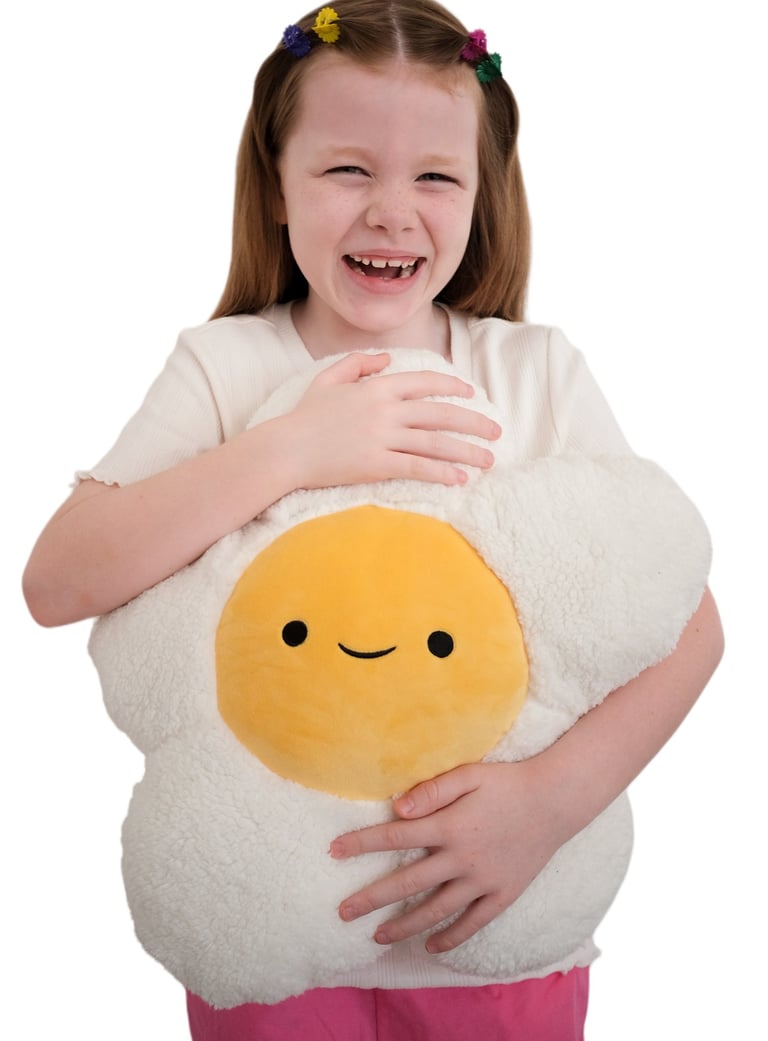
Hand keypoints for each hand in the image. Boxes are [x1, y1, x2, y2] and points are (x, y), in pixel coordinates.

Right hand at [278, 352, 500, 490]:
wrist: (284, 450)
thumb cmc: (303, 417)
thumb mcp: (328, 379)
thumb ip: (358, 363)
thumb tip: (385, 359)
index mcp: (376, 387)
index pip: (425, 382)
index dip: (452, 387)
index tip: (471, 393)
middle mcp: (384, 410)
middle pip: (440, 414)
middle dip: (473, 422)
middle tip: (495, 431)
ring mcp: (381, 438)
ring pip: (435, 443)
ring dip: (466, 452)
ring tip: (488, 460)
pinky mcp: (376, 465)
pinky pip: (417, 467)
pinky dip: (441, 473)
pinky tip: (460, 479)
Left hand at [330, 760, 568, 953]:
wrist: (556, 800)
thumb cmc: (508, 782)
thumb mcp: (470, 774)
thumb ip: (433, 789)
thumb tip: (397, 807)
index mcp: (450, 825)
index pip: (395, 836)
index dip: (361, 844)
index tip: (333, 851)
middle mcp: (462, 858)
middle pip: (407, 883)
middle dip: (371, 898)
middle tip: (342, 912)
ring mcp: (483, 880)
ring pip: (436, 910)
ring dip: (404, 925)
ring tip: (376, 936)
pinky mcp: (503, 894)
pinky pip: (473, 922)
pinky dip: (451, 937)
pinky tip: (431, 946)